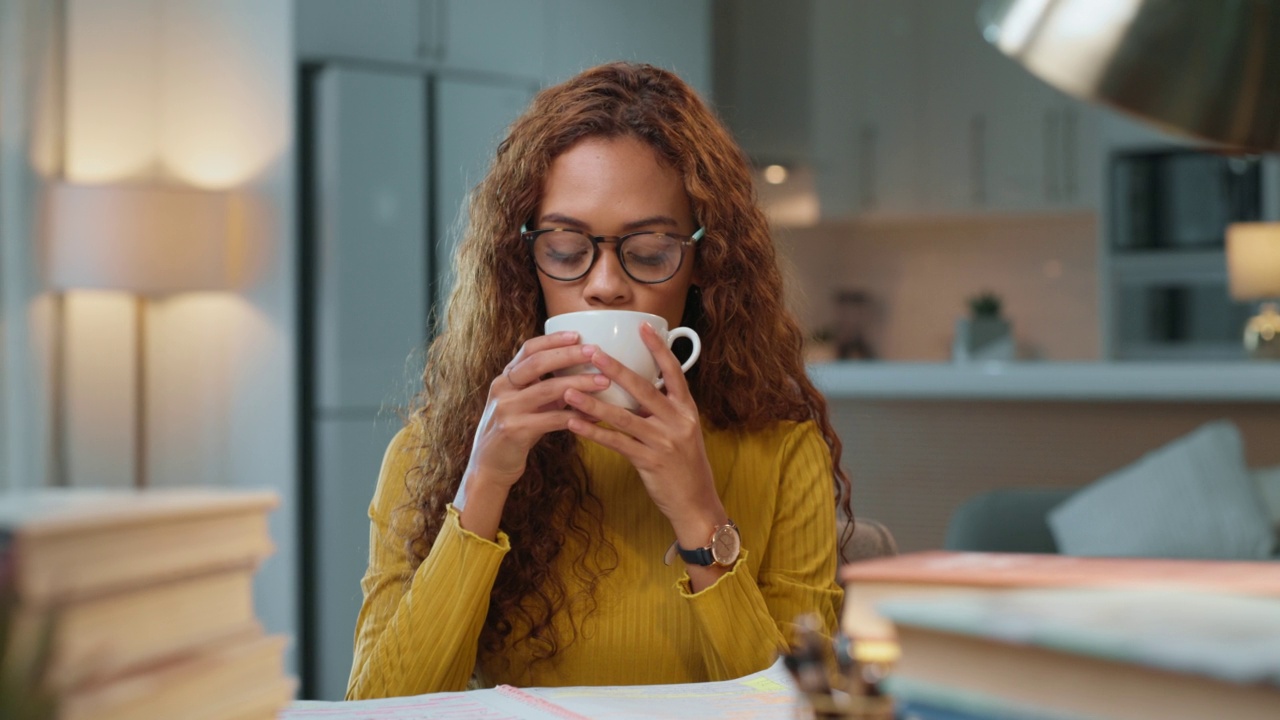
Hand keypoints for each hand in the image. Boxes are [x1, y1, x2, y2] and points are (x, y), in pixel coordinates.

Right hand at [456, 331, 608, 538]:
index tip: (578, 334)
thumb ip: (544, 390)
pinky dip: (576, 417)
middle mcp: (502, 389)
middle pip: (538, 363)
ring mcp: (507, 409)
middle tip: (595, 352)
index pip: (528, 350)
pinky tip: (595, 416)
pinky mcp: (515, 431)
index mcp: (505, 379)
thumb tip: (579, 377)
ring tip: (604, 382)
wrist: (489, 467)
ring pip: (549, 390)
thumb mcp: (524, 405)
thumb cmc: (513, 433)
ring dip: (580, 384)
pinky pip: (552, 420)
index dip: (553, 340)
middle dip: (569, 355)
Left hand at [563, 323, 726, 550]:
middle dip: (614, 369)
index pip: (674, 371)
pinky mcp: (650, 462)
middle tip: (591, 352)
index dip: (658, 348)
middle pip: (643, 388)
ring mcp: (664, 441)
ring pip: (624, 416)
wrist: (697, 504)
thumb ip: (662, 411)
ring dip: (593, 402)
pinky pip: (617, 443)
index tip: (641, 326)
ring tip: (569, 391)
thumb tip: (635, 389)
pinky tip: (574, 424)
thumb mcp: (682, 432)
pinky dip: (594, 432)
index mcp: (687, 409)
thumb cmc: (686, 466)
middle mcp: (678, 421)